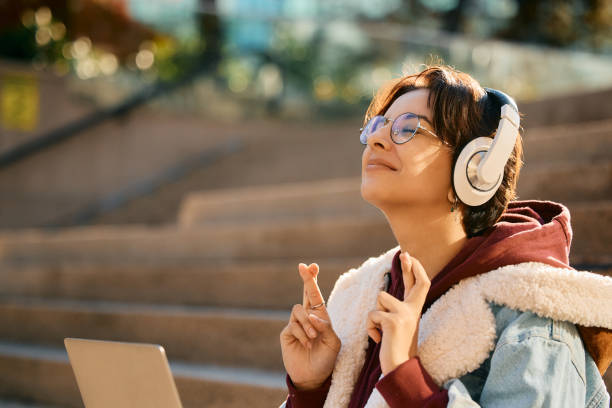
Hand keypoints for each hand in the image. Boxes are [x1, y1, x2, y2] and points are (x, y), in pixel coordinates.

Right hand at [280, 263, 340, 389]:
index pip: (316, 295)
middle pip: (305, 293)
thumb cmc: (325, 359)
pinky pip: (293, 325)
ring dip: (308, 323)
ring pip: (299, 310)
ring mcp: (296, 324)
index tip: (312, 266)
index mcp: (320, 316)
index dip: (313, 280)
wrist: (312, 377)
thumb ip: (326, 327)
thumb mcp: (333, 343)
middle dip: (306, 279)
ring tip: (313, 337)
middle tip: (303, 266)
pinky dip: (302, 334)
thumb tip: (312, 315)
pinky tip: (307, 344)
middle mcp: (307, 317)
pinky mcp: (287, 333)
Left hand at [366, 252, 429, 375]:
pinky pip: (372, 315)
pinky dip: (370, 327)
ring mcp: (404, 314)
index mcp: (414, 310)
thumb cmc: (396, 347)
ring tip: (381, 330)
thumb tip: (385, 296)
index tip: (410, 256)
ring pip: (380, 299)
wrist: (399, 367)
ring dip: (374, 314)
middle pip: (415, 282)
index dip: (415, 270)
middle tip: (405, 254)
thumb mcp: (398, 325)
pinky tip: (379, 339)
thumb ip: (395, 309)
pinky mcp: (393, 321)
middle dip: (409, 267)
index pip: (419, 285)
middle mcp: (413, 310)